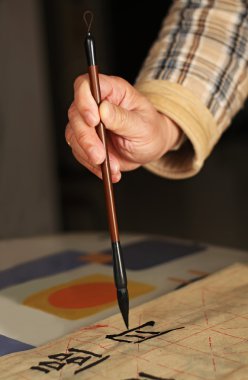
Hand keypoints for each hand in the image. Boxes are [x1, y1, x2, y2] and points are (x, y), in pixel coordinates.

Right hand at [65, 74, 180, 181]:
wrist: (150, 148)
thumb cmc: (151, 130)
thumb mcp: (143, 125)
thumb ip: (122, 118)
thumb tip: (103, 110)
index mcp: (112, 91)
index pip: (86, 85)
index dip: (84, 100)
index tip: (94, 121)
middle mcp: (96, 104)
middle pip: (76, 113)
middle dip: (86, 138)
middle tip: (100, 156)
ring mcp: (88, 123)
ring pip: (73, 135)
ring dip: (89, 154)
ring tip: (111, 166)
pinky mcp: (86, 141)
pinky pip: (79, 152)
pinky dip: (92, 165)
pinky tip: (110, 170)